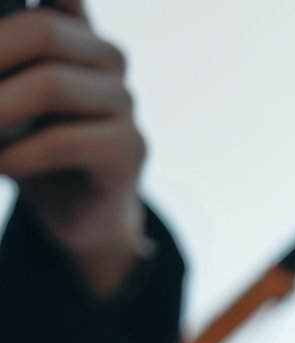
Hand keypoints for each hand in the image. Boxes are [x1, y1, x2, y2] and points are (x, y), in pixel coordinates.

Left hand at [0, 1, 145, 294]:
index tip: (4, 27)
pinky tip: (1, 164)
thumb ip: (3, 62)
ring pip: (53, 85)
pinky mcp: (130, 148)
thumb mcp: (6, 86)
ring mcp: (124, 101)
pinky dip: (20, 154)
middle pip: (42, 30)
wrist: (76, 211)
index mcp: (74, 28)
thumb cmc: (31, 139)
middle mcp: (107, 56)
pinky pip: (65, 141)